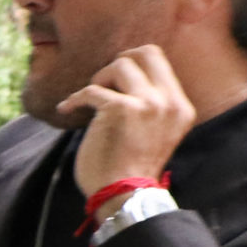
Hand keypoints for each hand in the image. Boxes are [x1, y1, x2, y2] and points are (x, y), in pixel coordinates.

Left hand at [60, 45, 195, 209]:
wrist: (125, 195)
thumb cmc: (132, 168)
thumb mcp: (157, 131)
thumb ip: (152, 105)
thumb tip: (128, 76)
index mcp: (180, 107)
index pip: (161, 62)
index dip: (134, 65)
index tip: (116, 81)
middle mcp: (168, 102)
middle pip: (146, 52)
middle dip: (120, 61)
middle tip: (103, 81)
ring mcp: (146, 104)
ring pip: (120, 64)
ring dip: (99, 79)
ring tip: (90, 100)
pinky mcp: (120, 109)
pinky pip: (91, 90)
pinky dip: (74, 99)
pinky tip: (66, 109)